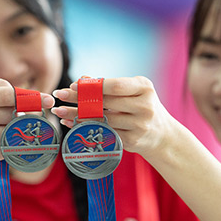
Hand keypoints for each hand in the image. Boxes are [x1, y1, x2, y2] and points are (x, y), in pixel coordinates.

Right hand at [0, 78, 54, 169]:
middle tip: (29, 120)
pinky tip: (11, 144)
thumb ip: (18, 93)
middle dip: (24, 117)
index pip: (6, 95)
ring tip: (17, 132)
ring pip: (9, 133)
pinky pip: (7, 149)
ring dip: (19, 133)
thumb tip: (45, 100)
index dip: (30, 97)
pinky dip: (14, 147)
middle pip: (10, 115)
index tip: (49, 101)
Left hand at [52, 76, 172, 159]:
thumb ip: (108, 85)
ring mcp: (139, 126)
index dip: (92, 85)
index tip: (73, 84)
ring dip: (77, 115)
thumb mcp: (132, 91)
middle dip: (79, 98)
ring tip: (59, 111)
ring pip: (101, 119)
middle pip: (105, 102)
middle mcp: (145, 107)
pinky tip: (71, 124)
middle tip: (59, 95)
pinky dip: (85, 128)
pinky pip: (103, 133)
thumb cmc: (141, 106)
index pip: (115, 85)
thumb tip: (82, 79)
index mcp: (145, 88)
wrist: (162, 135)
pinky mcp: (132, 141)